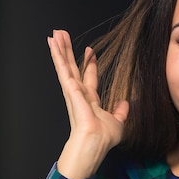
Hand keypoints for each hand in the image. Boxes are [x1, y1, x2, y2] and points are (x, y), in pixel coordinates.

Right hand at [48, 29, 128, 178]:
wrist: (95, 144)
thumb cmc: (103, 139)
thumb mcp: (118, 123)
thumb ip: (120, 112)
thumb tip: (126, 104)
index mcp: (90, 101)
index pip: (90, 78)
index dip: (90, 64)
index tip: (91, 51)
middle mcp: (79, 94)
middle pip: (73, 68)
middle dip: (69, 52)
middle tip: (64, 36)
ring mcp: (73, 91)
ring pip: (65, 66)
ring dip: (60, 49)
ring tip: (56, 34)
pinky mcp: (69, 89)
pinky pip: (63, 69)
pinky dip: (57, 56)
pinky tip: (53, 44)